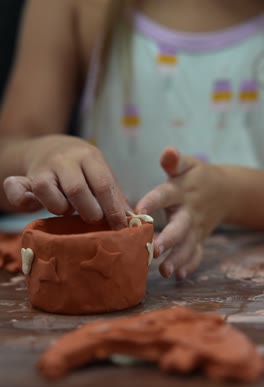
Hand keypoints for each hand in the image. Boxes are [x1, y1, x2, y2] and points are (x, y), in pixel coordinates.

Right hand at [3, 135, 128, 228]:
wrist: (48, 148)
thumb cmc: (82, 169)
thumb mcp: (100, 173)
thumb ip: (113, 195)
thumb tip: (132, 220)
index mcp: (88, 157)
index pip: (103, 185)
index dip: (113, 210)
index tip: (121, 228)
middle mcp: (64, 160)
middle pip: (77, 190)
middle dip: (89, 212)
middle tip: (93, 220)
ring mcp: (42, 168)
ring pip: (47, 191)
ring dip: (60, 208)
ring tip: (67, 210)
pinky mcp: (23, 178)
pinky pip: (17, 189)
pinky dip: (21, 200)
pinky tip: (31, 204)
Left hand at [136, 147, 228, 278]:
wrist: (225, 191)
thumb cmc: (196, 177)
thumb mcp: (187, 165)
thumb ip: (174, 161)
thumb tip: (168, 150)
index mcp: (181, 191)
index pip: (165, 195)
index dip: (152, 203)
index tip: (138, 212)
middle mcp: (188, 212)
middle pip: (180, 227)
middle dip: (168, 240)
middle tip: (154, 250)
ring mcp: (195, 228)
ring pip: (188, 246)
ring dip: (177, 259)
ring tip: (164, 271)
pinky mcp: (199, 239)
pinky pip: (196, 254)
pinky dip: (189, 265)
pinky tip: (177, 275)